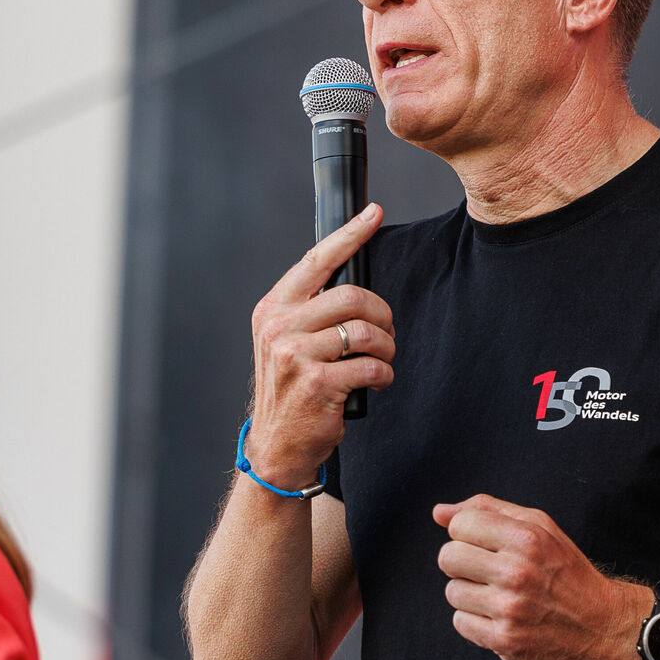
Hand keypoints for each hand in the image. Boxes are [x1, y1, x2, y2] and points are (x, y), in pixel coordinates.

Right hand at [244, 205, 393, 489]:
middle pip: (353, 296)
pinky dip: (383, 375)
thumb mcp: (285, 342)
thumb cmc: (292, 391)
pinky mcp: (319, 383)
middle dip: (381, 316)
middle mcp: (279, 327)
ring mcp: (296, 356)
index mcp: (273, 309)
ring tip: (380, 361)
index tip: (373, 214)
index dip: (350, 235)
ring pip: (366, 331)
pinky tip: (375, 383)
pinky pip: (371, 366)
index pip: (316, 260)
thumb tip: (352, 282)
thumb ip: (309, 310)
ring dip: (386, 348)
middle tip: (385, 335)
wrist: (277, 446)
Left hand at [433, 495, 651, 659]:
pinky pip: (460, 623)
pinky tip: (500, 617)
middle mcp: (517, 572)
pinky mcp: (504, 640)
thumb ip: (489, 511)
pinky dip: (476, 621)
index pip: (459, 525)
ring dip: (470, 594)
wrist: (602, 624)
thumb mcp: (540, 527)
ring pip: (452, 592)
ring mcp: (509, 609)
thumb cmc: (567, 571)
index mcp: (526, 538)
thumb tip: (439, 512)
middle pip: (448, 558)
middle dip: (463, 563)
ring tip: (499, 596)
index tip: (486, 545)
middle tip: (489, 571)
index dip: (468, 534)